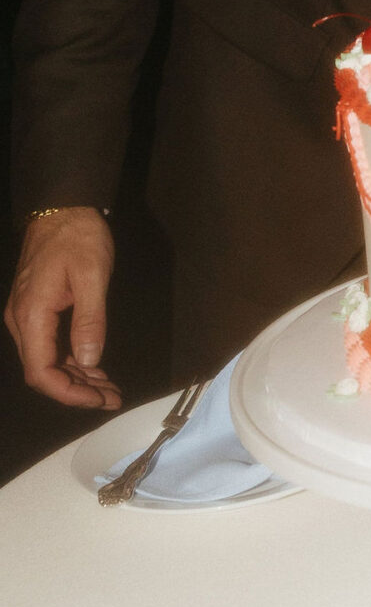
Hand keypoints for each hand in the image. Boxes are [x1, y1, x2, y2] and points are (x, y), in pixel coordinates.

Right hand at [4, 208, 121, 409]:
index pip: (41, 372)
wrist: (62, 207)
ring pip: (46, 360)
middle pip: (43, 371)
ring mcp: (27, 315)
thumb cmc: (78, 237)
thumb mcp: (92, 276)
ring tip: (109, 388)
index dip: (68, 393)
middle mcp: (23, 320)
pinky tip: (95, 366)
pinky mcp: (36, 309)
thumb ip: (90, 320)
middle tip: (112, 397)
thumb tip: (89, 360)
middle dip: (77, 390)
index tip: (98, 399)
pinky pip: (50, 344)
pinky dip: (71, 360)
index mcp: (32, 314)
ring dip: (77, 377)